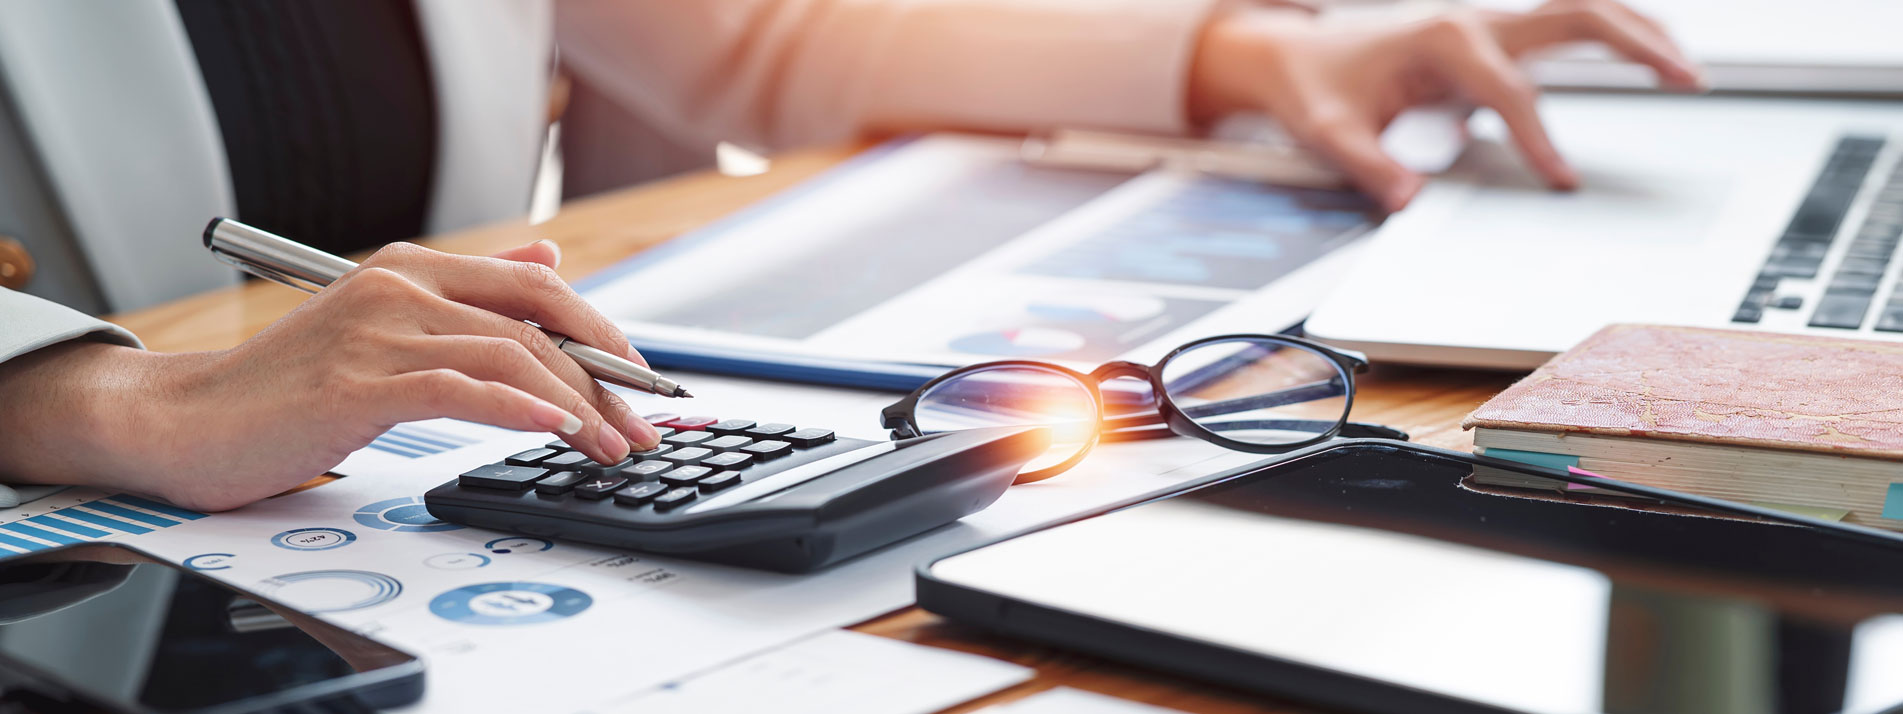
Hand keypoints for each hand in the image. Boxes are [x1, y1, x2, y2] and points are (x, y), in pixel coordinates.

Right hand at [0, 241, 661, 510]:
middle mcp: (399, 289)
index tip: (641, 381)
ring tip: (612, 448)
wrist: (182, 423)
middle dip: (604, 377)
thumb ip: (469, 295)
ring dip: (577, 407)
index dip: (601, 331)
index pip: (536, 286)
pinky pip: (459, 389)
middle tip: (644, 426)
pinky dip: (518, 410)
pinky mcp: (357, 382)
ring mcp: (377, 332)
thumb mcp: (385, 328)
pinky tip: (555, 431)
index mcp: (411, 272)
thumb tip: (551, 256)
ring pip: (509, 357)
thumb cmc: (284, 390)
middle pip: (536, 322)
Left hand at [1188, 0, 1703, 210]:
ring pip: (1581, 9)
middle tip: (1688, 80)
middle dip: (1635, 43)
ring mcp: (1488, 22)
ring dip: (1638, 31)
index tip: (1563, 181)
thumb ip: (1369, 166)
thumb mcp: (1327, 133)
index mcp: (1440, 39)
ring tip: (1687, 71)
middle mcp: (1473, 19)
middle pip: (1575, 16)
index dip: (1541, 136)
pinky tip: (1649, 57)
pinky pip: (1566, 26)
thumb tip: (1409, 202)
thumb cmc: (1314, 88)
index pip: (1509, 90)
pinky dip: (1613, 34)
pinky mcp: (1493, 35)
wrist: (1294, 52)